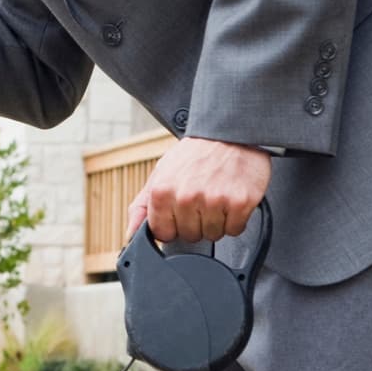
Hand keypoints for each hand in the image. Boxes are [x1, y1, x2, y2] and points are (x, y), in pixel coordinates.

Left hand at [126, 137, 270, 244]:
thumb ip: (141, 206)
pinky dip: (235, 219)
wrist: (229, 133)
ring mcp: (214, 200)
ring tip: (216, 196)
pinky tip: (230, 198)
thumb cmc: (194, 155)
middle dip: (195, 222)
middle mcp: (186, 197)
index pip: (163, 234)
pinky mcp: (240, 203)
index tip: (180, 210)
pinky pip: (234, 230)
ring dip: (216, 221)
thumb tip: (131, 234)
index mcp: (162, 191)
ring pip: (212, 235)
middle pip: (189, 236)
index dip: (173, 225)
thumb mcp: (160, 174)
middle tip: (201, 197)